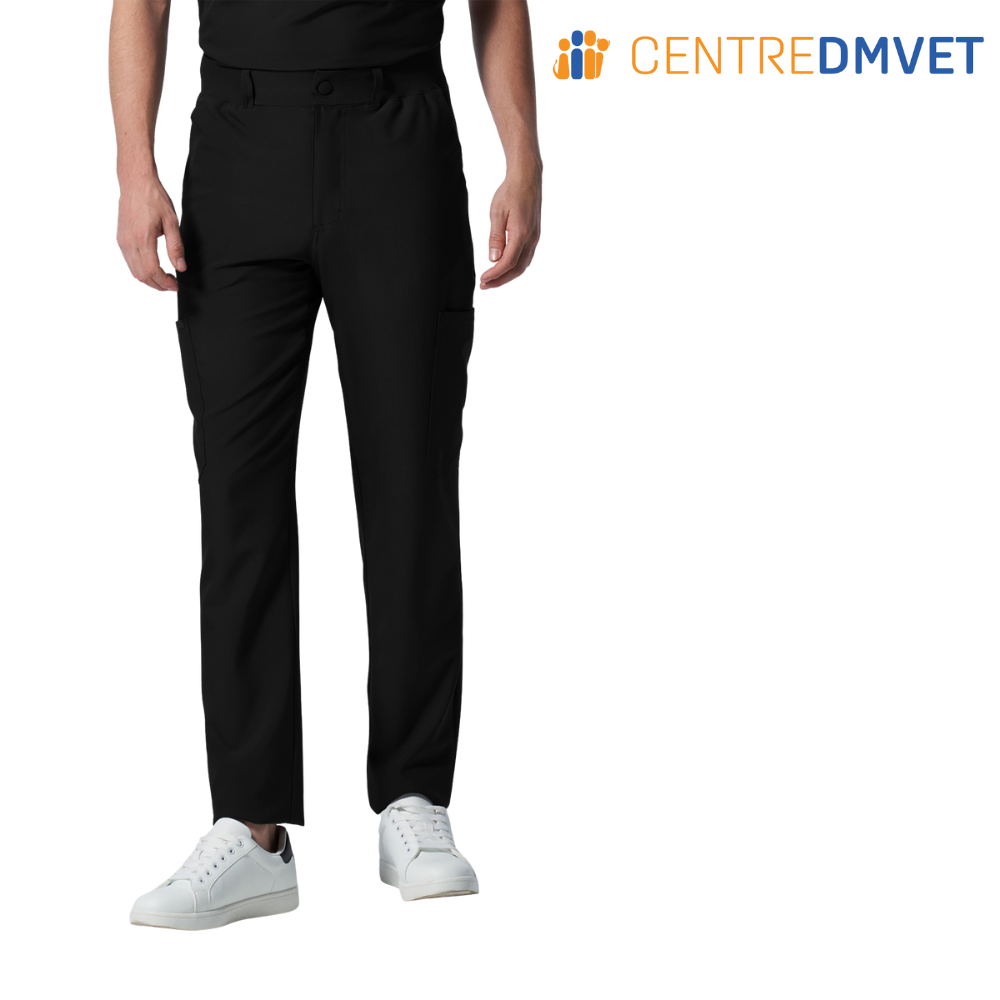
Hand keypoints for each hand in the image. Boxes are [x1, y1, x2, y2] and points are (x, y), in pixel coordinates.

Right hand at [117, 172, 185, 290]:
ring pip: (134, 271)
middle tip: (172, 284)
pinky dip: (141, 270)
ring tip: (164, 278)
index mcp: (143, 238)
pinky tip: (153, 267)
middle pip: (141, 275)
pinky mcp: (120, 238)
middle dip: (157, 285)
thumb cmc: (154, 198)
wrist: (135, 182)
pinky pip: (129, 262)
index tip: (175, 285)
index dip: (164, 282)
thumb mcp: (171, 221)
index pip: (152, 271)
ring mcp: (122, 241)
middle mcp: (129, 242)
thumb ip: (176, 246)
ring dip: (149, 279)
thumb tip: (180, 267)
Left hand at [479, 158, 540, 289]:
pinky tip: (505, 268)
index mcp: (521, 233)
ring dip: (508, 275)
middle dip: (501, 280)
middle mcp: (531, 238)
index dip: (495, 274)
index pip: (508, 262)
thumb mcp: (497, 213)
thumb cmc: (511, 191)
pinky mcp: (534, 236)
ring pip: (523, 265)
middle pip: (517, 269)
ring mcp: (534, 238)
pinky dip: (515, 267)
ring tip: (492, 280)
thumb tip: (493, 258)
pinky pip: (526, 257)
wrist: (527, 177)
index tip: (483, 280)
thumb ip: (496, 237)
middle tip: (485, 285)